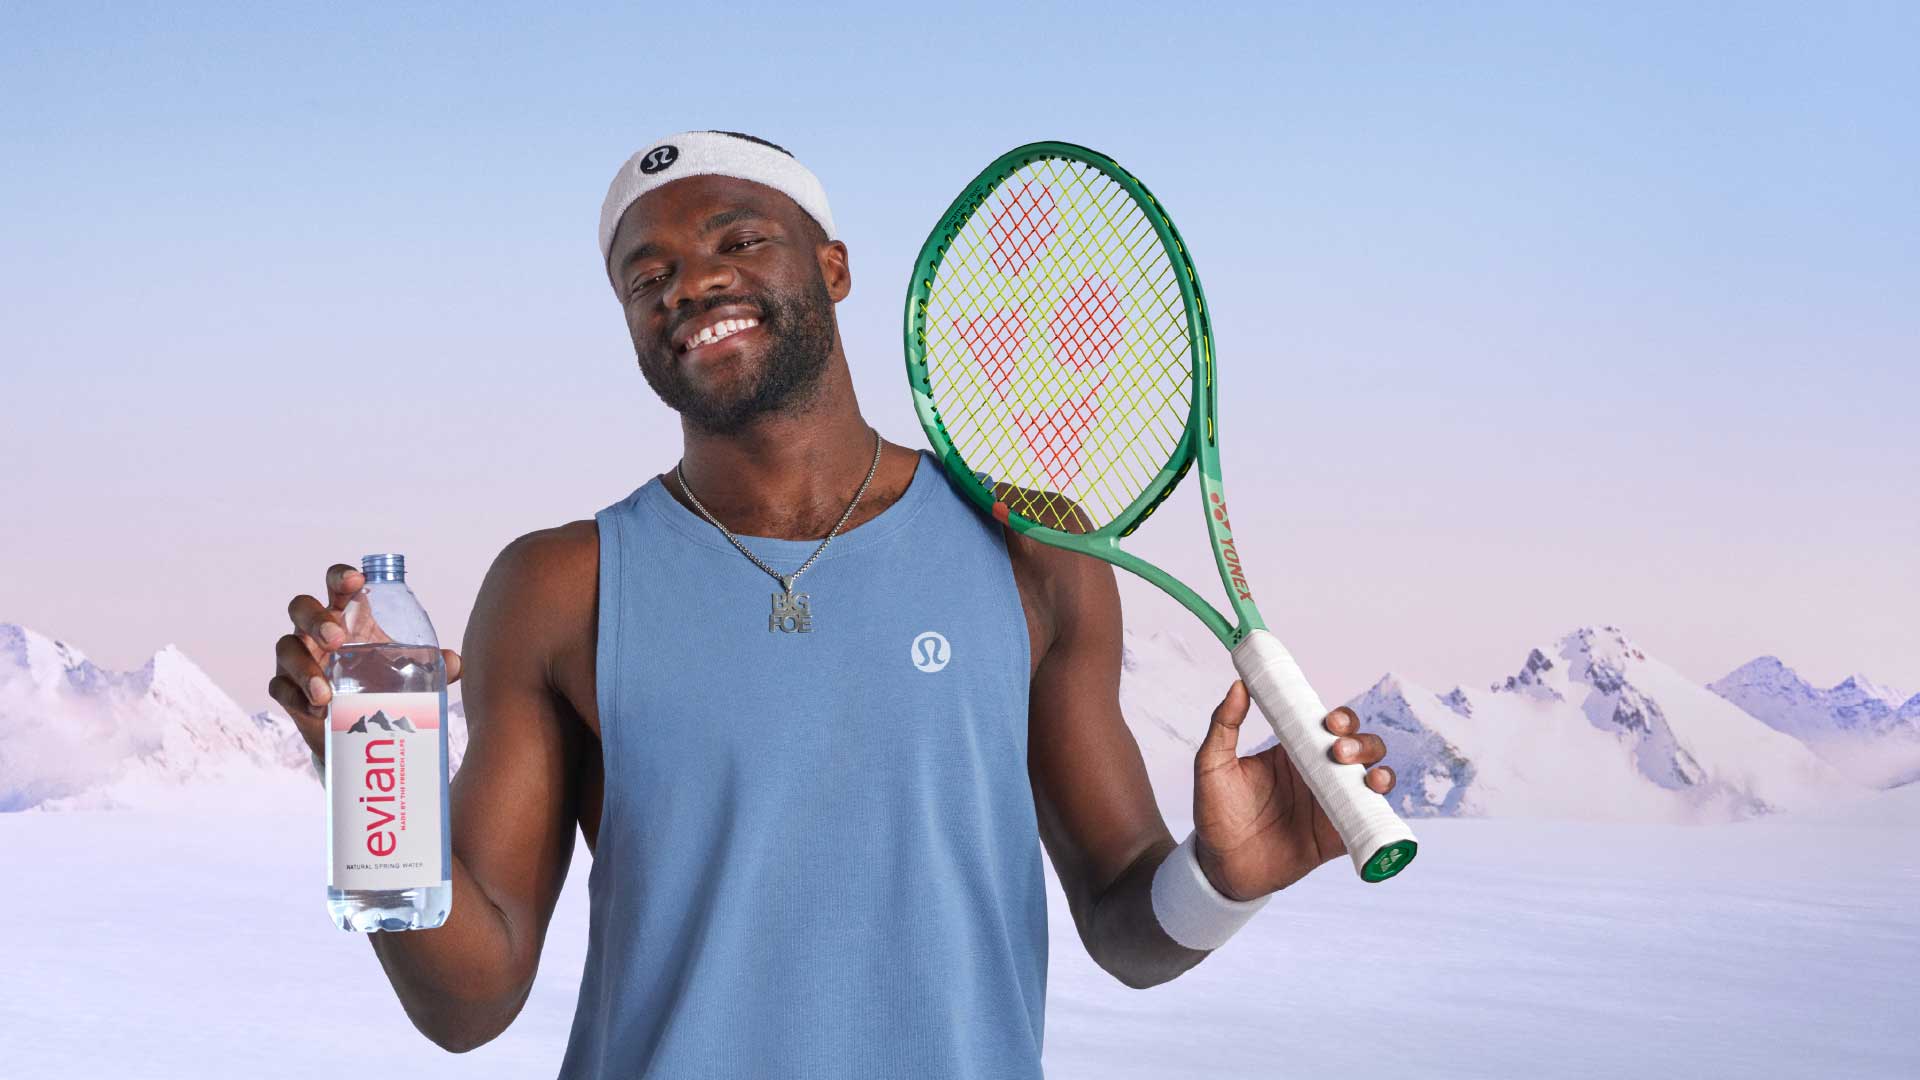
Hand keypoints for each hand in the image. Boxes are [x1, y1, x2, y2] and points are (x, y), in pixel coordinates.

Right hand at [267, 563, 462, 768]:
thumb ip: (433, 664)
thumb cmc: (382, 680)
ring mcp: (297, 658)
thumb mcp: (408, 671)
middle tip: (338, 641)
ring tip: (326, 693)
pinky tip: (318, 710)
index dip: (341, 576)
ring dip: (305, 668)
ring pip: (286, 648)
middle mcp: (314, 630)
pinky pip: (280, 688)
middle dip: (316, 620)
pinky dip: (297, 698)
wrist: (357, 726)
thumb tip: (453, 662)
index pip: (337, 585)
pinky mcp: (287, 689)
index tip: (357, 579)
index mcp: (345, 614)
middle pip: (301, 607)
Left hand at [1190, 680, 1394, 899]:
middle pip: (1358, 747)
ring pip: (1371, 777)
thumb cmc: (1216, 813)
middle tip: (1337, 752)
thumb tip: (1239, 685)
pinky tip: (1377, 802)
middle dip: (1360, 743)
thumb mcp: (1212, 764)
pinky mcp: (1338, 834)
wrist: (1220, 866)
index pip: (1328, 725)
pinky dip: (1382, 808)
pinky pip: (1371, 819)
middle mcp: (1319, 774)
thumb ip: (1224, 725)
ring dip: (1378, 769)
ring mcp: (1332, 804)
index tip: (1330, 722)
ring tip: (1363, 776)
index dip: (1340, 719)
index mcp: (1294, 751)